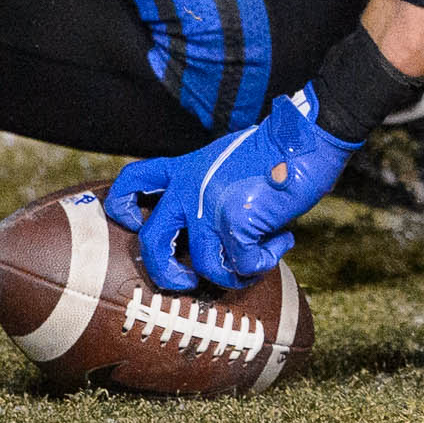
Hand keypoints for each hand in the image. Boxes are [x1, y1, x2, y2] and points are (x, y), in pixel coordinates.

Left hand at [104, 88, 354, 292]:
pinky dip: (265, 262)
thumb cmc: (273, 151)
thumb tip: (211, 230)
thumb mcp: (224, 161)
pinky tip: (281, 241)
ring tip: (256, 263)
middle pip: (151, 241)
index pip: (134, 180)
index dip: (122, 206)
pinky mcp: (236, 223)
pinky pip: (244, 265)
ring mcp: (210, 207)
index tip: (132, 224)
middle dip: (164, 273)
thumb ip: (207, 187)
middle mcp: (189, 188)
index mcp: (185, 169)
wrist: (302, 141)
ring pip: (203, 267)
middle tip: (186, 281)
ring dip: (232, 276)